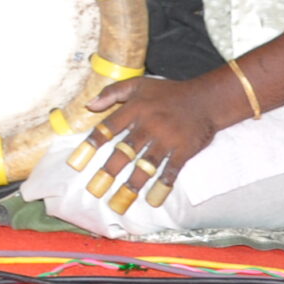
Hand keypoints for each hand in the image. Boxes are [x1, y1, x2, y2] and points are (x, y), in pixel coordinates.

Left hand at [77, 74, 232, 204]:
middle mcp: (149, 125)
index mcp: (135, 109)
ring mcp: (167, 139)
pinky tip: (153, 198)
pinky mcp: (184, 150)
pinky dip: (163, 184)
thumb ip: (112, 92)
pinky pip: (171, 170)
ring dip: (133, 183)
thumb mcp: (138, 84)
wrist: (206, 99)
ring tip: (119, 200)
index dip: (92, 145)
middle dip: (109, 171)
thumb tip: (89, 105)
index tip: (77, 162)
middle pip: (125, 151)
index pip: (108, 128)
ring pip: (146, 165)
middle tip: (95, 188)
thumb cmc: (168, 92)